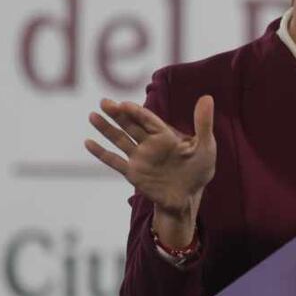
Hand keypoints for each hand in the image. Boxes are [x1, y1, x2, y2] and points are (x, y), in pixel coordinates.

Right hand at [84, 96, 216, 217]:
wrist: (189, 198)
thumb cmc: (199, 170)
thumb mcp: (206, 146)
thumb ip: (203, 123)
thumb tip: (207, 97)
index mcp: (165, 135)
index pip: (148, 120)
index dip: (136, 112)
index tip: (125, 104)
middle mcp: (150, 144)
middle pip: (130, 125)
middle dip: (117, 114)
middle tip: (104, 102)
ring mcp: (140, 158)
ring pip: (119, 140)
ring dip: (106, 128)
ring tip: (92, 115)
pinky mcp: (133, 173)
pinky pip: (114, 161)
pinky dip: (101, 153)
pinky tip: (88, 142)